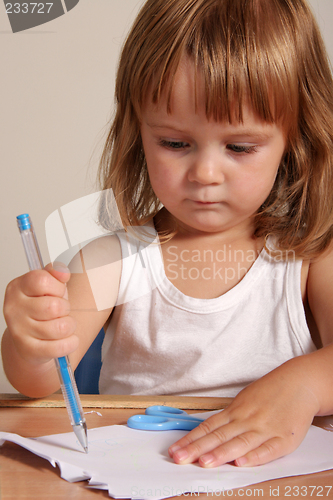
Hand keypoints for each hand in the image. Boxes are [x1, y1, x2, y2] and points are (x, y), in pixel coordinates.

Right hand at [3, 262, 76, 364]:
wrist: (31, 337)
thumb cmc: (43, 307)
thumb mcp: (49, 286)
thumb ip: (56, 273)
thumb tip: (63, 272)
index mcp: (17, 288)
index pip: (42, 280)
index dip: (57, 286)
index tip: (58, 291)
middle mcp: (13, 309)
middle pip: (54, 306)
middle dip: (66, 308)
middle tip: (61, 311)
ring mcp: (19, 331)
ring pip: (60, 328)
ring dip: (70, 326)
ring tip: (64, 325)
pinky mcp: (28, 350)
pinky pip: (60, 347)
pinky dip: (71, 343)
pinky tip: (68, 339)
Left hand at [169, 361, 319, 466]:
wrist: (299, 383)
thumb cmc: (269, 393)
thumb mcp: (244, 401)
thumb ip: (228, 419)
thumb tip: (206, 433)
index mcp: (235, 411)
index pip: (208, 427)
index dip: (190, 440)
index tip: (175, 450)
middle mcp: (247, 420)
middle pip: (219, 436)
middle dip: (197, 448)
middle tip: (180, 458)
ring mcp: (265, 429)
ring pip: (240, 443)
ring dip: (221, 453)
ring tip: (204, 462)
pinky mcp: (284, 439)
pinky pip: (268, 449)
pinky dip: (255, 456)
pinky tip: (242, 462)